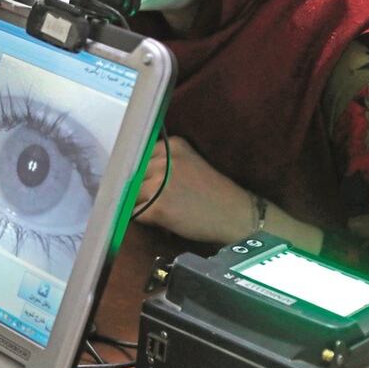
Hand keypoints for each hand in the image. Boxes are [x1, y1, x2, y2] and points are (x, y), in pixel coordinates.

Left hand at [133, 136, 253, 243]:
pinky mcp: (158, 206)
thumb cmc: (213, 193)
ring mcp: (160, 183)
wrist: (237, 216)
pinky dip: (143, 219)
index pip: (139, 155)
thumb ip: (164, 162)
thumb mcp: (190, 164)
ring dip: (141, 204)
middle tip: (156, 200)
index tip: (146, 181)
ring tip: (162, 211)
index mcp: (173, 146)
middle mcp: (165, 160)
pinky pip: (135, 212)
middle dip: (140, 188)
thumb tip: (131, 172)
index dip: (140, 171)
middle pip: (133, 174)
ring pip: (132, 193)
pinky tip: (160, 221)